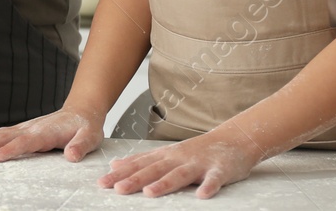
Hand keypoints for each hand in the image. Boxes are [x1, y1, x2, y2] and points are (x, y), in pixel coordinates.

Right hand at [0, 106, 105, 162]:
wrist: (81, 111)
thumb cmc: (85, 127)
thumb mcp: (90, 137)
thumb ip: (80, 146)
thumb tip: (71, 156)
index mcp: (46, 132)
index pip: (24, 142)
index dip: (9, 151)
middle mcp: (31, 128)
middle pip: (4, 137)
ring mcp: (24, 128)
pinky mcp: (21, 131)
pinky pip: (0, 134)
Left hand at [98, 130, 262, 198]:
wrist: (233, 139)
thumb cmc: (198, 151)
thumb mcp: (167, 153)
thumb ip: (143, 161)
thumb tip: (115, 165)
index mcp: (166, 156)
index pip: (139, 165)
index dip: (121, 174)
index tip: (102, 183)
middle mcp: (179, 158)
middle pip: (155, 169)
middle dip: (135, 179)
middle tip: (117, 189)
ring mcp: (200, 163)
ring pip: (180, 174)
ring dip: (165, 183)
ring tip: (150, 193)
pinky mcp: (220, 170)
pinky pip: (214, 179)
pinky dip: (209, 187)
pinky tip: (202, 196)